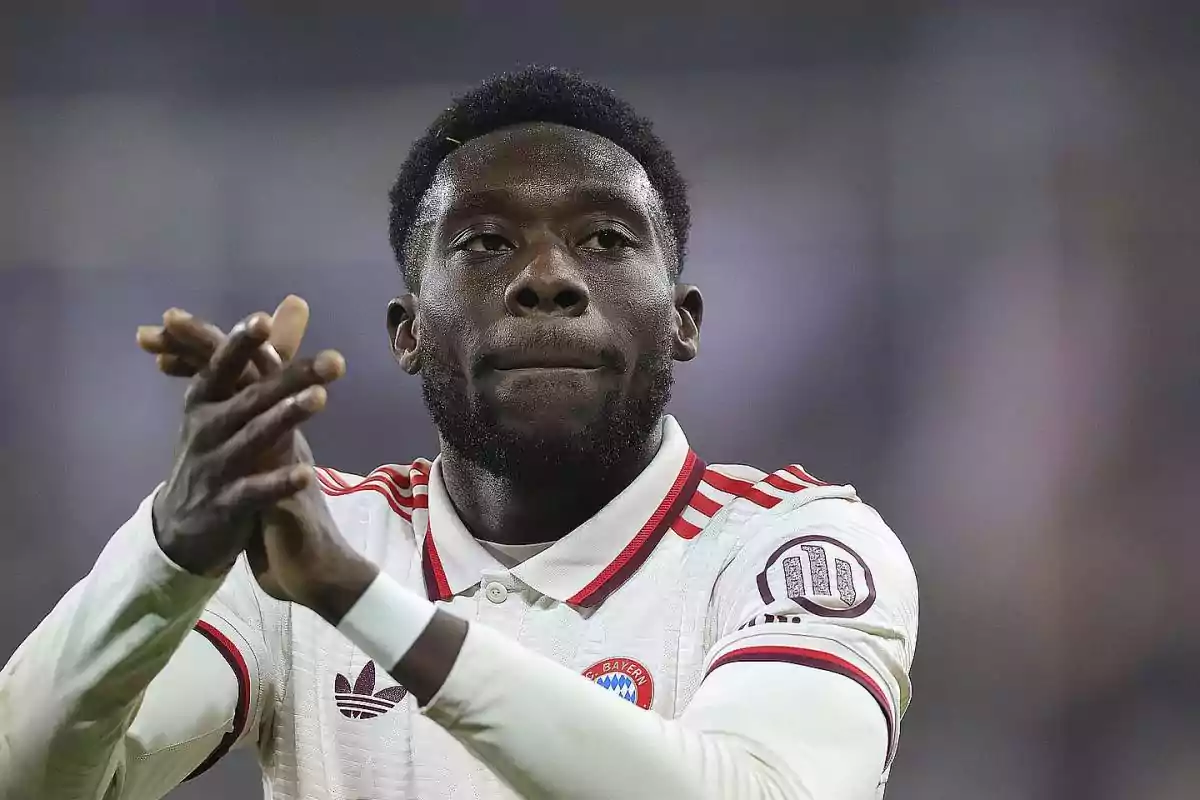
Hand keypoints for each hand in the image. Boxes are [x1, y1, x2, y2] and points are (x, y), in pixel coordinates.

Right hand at [144, 303, 378, 619]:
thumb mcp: (230, 402)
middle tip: (334, 359)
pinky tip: (305, 474)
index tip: (261, 320)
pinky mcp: (226, 505)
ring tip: (319, 399)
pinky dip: (278, 483)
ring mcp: (215, 468)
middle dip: (290, 377)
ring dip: (285, 418)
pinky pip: (254, 492)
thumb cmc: (214, 451)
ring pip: (253, 439)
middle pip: (251, 398)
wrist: (180, 528)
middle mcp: (206, 428)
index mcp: (204, 400)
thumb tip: (294, 303)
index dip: (240, 344)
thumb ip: (268, 354)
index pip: (222, 365)